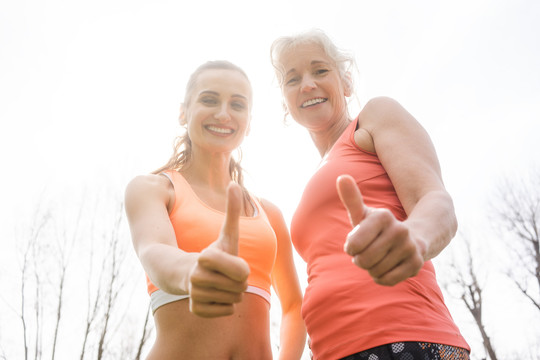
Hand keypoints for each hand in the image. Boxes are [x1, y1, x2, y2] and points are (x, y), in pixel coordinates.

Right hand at [188, 183, 249, 316]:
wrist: (188, 273)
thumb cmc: (214, 252)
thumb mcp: (226, 233)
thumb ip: (232, 210)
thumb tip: (234, 183)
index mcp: (206, 258)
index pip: (242, 272)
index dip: (240, 268)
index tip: (227, 261)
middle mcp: (197, 278)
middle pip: (240, 288)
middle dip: (238, 282)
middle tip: (225, 274)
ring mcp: (194, 295)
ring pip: (234, 301)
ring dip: (231, 294)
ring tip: (219, 284)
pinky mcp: (196, 310)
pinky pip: (225, 312)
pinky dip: (224, 307)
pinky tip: (214, 296)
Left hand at [336, 175, 424, 285]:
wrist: (411, 239)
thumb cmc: (377, 228)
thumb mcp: (363, 214)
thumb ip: (351, 198)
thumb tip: (341, 177)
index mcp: (383, 216)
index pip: (352, 245)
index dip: (351, 248)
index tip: (356, 243)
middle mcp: (399, 230)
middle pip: (363, 260)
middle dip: (360, 260)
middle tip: (367, 253)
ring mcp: (410, 247)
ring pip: (374, 271)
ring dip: (372, 269)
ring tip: (379, 258)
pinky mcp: (416, 265)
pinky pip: (386, 280)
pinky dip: (382, 278)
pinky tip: (388, 267)